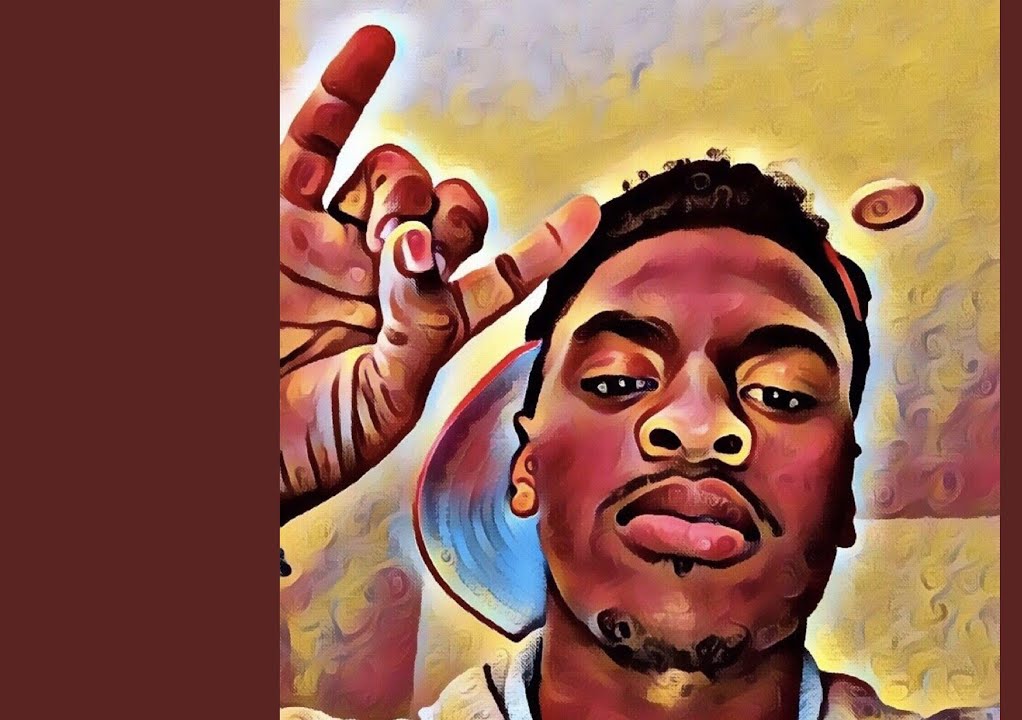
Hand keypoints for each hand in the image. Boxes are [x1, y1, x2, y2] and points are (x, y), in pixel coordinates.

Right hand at [279, 26, 600, 523]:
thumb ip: (420, 324)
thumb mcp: (383, 398)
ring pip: (395, 176)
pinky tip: (375, 49)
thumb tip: (421, 251)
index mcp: (423, 324)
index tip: (585, 215)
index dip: (543, 245)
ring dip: (404, 186)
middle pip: (448, 211)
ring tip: (377, 231)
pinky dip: (345, 92)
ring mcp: (331, 240)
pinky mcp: (276, 215)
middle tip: (410, 257)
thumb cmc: (306, 444)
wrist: (233, 447)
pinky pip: (314, 139)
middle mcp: (384, 276)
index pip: (498, 277)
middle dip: (449, 217)